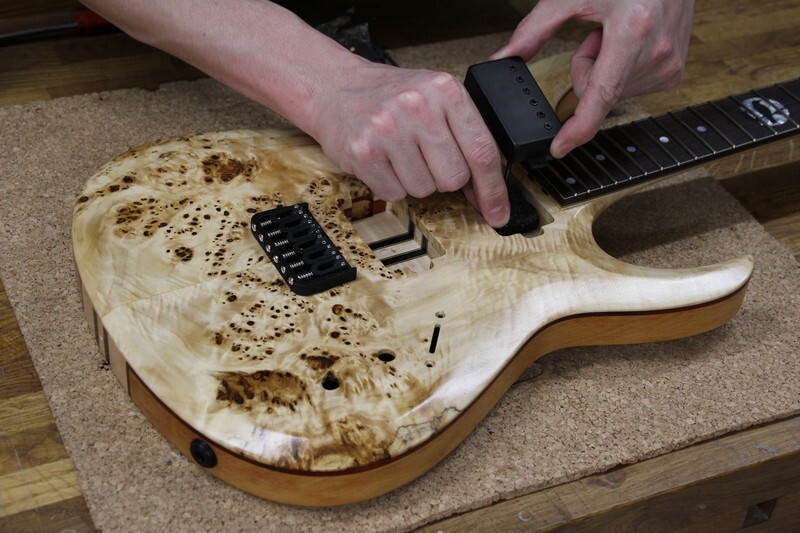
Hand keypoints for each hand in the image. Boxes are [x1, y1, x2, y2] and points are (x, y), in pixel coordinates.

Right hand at [308, 60, 510, 226]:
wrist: (335, 88)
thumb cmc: (389, 97)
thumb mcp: (435, 100)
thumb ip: (465, 138)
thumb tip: (488, 193)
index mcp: (445, 90)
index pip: (482, 151)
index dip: (493, 190)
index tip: (498, 213)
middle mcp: (418, 106)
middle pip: (454, 178)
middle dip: (443, 177)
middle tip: (424, 155)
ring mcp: (389, 129)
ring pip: (424, 189)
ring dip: (415, 180)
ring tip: (400, 153)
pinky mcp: (364, 152)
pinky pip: (395, 193)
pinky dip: (391, 184)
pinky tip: (383, 160)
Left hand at [493, 0, 693, 157]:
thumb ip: (534, 30)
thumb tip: (504, 58)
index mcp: (633, 30)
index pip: (600, 94)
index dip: (577, 128)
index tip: (559, 148)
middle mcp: (656, 52)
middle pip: (596, 91)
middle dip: (587, 67)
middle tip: (598, 35)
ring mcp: (668, 65)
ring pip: (611, 93)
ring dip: (605, 67)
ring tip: (618, 34)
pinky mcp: (674, 72)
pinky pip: (630, 89)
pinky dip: (623, 69)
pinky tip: (630, 42)